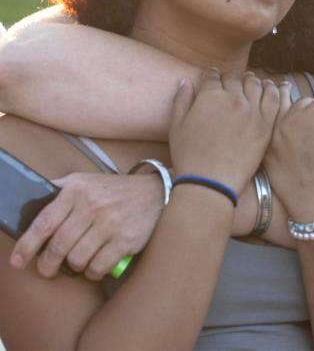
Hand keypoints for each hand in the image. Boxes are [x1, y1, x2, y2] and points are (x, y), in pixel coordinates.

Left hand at [9, 172, 162, 279]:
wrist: (155, 192)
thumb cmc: (114, 190)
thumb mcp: (85, 180)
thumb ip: (60, 188)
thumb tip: (31, 200)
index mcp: (76, 191)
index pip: (44, 222)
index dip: (26, 246)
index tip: (18, 261)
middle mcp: (92, 206)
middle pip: (58, 246)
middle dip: (47, 265)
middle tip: (47, 270)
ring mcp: (110, 224)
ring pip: (77, 260)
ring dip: (74, 266)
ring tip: (78, 261)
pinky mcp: (125, 240)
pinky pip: (98, 267)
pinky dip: (92, 272)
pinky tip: (95, 265)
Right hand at [168, 70, 277, 194]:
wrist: (210, 182)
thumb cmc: (189, 156)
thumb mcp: (176, 125)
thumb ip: (182, 99)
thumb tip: (185, 80)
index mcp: (210, 96)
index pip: (213, 76)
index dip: (211, 76)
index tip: (212, 77)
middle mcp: (233, 98)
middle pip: (234, 79)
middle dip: (230, 78)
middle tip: (230, 82)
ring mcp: (252, 110)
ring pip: (254, 84)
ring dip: (250, 80)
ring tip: (249, 81)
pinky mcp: (266, 123)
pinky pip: (273, 98)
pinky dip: (271, 89)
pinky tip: (267, 88)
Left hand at [265, 84, 313, 221]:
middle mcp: (294, 117)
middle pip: (300, 108)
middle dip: (309, 120)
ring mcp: (277, 133)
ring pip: (285, 120)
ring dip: (294, 128)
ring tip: (305, 150)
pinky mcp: (266, 150)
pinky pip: (273, 136)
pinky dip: (281, 142)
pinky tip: (292, 158)